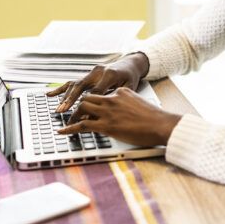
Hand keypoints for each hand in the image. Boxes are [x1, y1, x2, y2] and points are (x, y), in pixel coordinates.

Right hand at [46, 52, 149, 112]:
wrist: (130, 63)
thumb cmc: (131, 77)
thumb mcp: (129, 87)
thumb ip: (117, 97)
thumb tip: (105, 111)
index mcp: (110, 74)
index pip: (96, 92)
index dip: (89, 105)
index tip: (83, 117)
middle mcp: (98, 72)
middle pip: (81, 87)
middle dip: (71, 100)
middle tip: (63, 111)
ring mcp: (91, 72)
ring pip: (75, 84)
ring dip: (66, 97)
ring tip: (59, 109)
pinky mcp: (88, 74)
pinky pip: (72, 82)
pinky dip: (61, 89)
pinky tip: (50, 94)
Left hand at [57, 87, 181, 146]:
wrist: (161, 124)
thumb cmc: (155, 118)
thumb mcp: (139, 105)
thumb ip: (127, 105)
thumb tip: (123, 114)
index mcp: (121, 92)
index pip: (101, 94)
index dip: (94, 103)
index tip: (89, 109)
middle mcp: (112, 98)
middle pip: (88, 97)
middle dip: (78, 105)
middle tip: (72, 113)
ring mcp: (108, 111)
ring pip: (82, 107)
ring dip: (73, 115)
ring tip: (67, 122)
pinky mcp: (106, 125)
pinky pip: (82, 125)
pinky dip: (69, 128)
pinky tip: (62, 131)